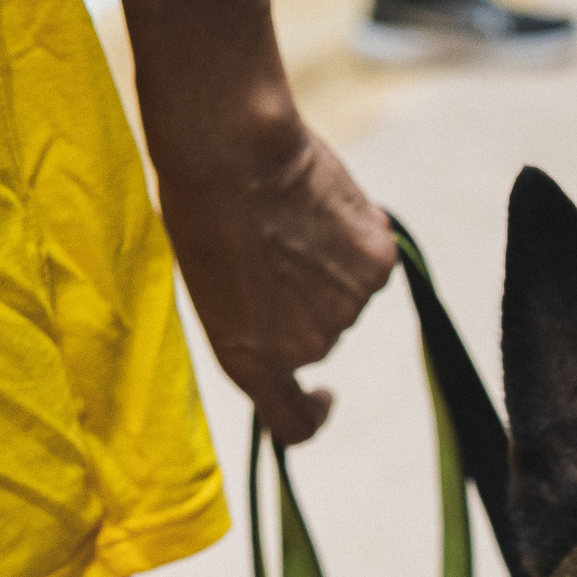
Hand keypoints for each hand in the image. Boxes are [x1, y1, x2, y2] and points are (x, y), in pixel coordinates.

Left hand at [157, 116, 397, 445]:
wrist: (232, 151)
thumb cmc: (200, 211)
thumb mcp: (210, 288)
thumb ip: (253, 324)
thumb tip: (290, 320)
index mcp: (252, 362)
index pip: (294, 425)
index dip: (313, 414)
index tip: (322, 395)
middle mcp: (306, 347)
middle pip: (320, 338)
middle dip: (304, 303)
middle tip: (275, 248)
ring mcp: (346, 309)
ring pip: (347, 297)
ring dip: (329, 268)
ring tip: (293, 219)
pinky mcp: (376, 267)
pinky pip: (372, 262)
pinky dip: (356, 239)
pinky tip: (322, 205)